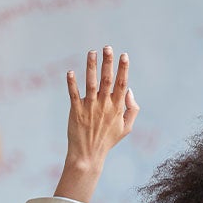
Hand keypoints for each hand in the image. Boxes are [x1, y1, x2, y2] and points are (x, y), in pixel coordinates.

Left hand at [53, 46, 139, 201]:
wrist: (88, 155)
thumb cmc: (107, 140)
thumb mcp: (126, 128)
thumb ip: (132, 108)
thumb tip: (129, 89)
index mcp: (117, 108)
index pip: (121, 84)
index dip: (123, 69)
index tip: (124, 55)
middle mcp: (104, 106)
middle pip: (107, 80)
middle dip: (108, 62)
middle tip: (107, 47)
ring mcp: (89, 108)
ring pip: (91, 84)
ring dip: (91, 67)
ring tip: (91, 52)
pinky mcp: (76, 112)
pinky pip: (73, 95)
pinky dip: (72, 83)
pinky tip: (70, 72)